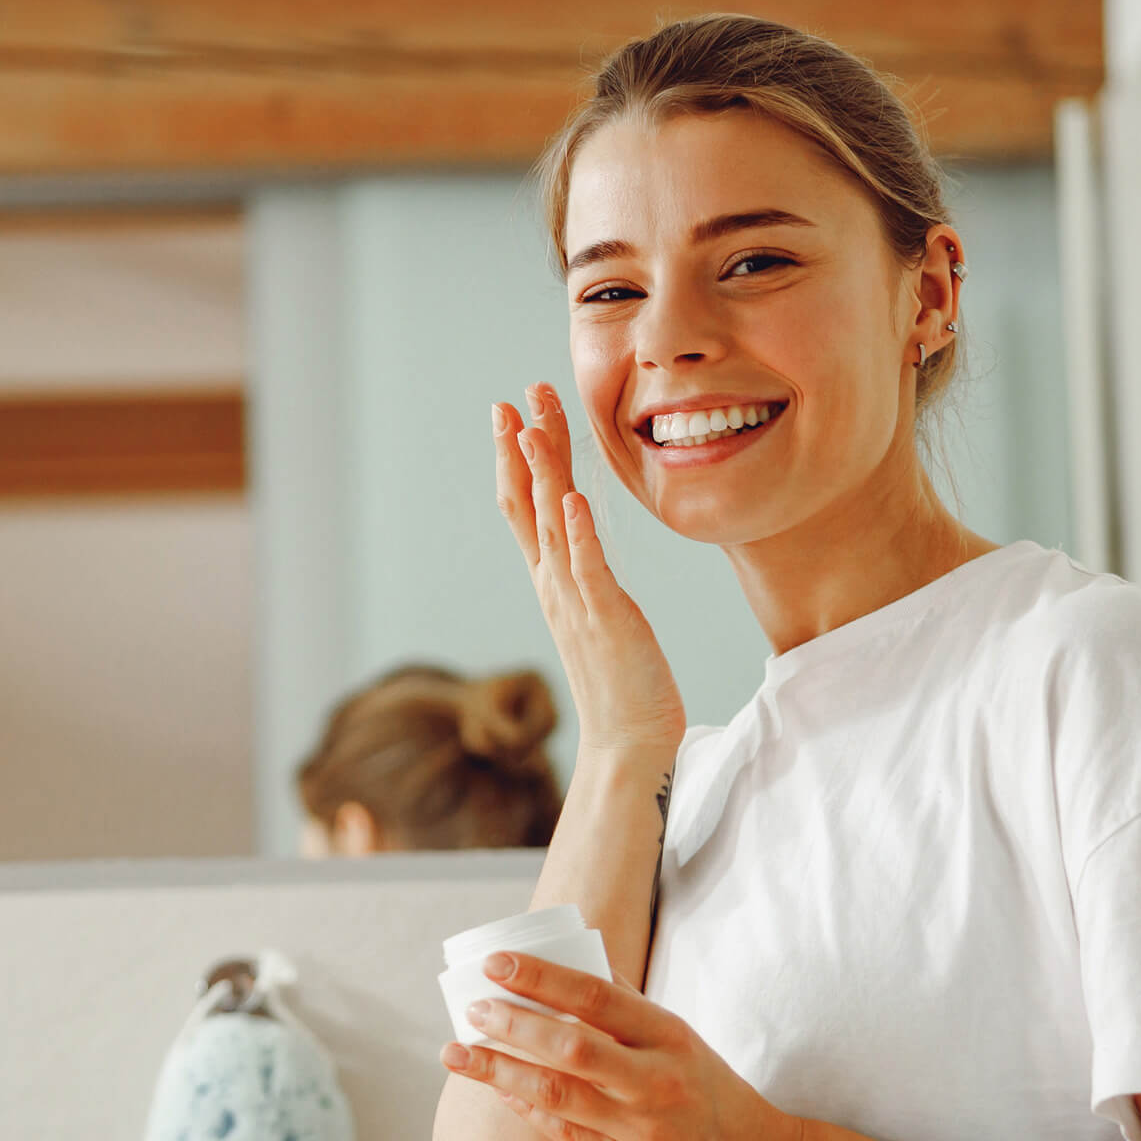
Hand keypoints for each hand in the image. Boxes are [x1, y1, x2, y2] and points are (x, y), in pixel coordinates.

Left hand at [440, 948, 809, 1140]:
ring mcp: (641, 1128)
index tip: (495, 963)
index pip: (595, 996)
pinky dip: (526, 1109)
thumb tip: (573, 963)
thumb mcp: (682, 1041)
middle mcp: (656, 1080)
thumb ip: (629, 1006)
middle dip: (511, 1024)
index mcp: (669, 1035)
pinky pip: (564, 1134)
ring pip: (556, 1094)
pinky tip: (499, 1092)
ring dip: (500, 1071)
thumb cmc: (711, 1093)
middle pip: (569, 1045)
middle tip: (472, 1008)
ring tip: (458, 1054)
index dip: (540, 978)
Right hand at [494, 384, 686, 752]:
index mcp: (553, 582)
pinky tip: (577, 498)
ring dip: (543, 475)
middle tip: (514, 396)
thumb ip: (587, 575)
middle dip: (521, 447)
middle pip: (529, 503)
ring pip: (553, 525)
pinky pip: (589, 569)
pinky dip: (581, 533)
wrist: (627, 743)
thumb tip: (586, 540)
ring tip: (532, 427)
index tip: (513, 411)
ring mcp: (576, 601)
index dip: (517, 457)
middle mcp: (554, 585)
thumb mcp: (598, 614)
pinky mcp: (606, 619)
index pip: (525, 507)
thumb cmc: (622, 682)